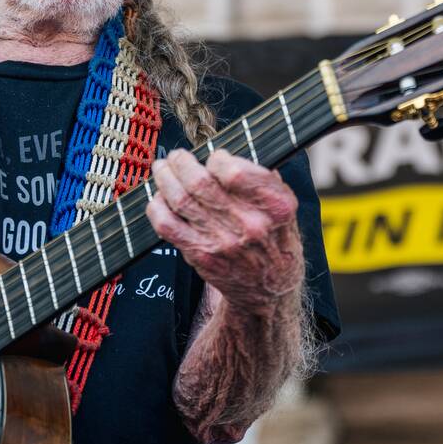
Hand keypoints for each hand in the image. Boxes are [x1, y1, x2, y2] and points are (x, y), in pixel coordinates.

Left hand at [145, 150, 303, 314]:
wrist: (268, 288)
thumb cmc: (275, 239)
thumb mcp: (285, 208)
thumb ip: (263, 180)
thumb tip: (226, 155)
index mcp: (275, 206)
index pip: (234, 172)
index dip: (217, 158)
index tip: (214, 157)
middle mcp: (249, 224)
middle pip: (200, 183)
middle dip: (181, 162)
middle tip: (176, 157)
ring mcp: (222, 241)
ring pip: (180, 200)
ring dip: (164, 178)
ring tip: (161, 169)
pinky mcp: (201, 254)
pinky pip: (167, 225)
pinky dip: (156, 207)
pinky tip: (158, 197)